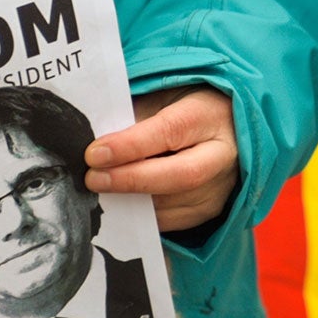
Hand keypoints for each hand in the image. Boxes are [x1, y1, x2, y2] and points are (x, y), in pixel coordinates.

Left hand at [84, 87, 238, 232]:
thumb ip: (135, 117)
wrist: (224, 128)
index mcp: (209, 114)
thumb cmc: (185, 109)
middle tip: (94, 179)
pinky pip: (172, 220)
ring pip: (174, 203)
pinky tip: (123, 201)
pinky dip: (142, 213)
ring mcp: (221, 186)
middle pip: (182, 175)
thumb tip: (99, 147)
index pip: (171, 131)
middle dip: (132, 180)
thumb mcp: (162, 98)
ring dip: (132, 200)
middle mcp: (223, 153)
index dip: (131, 145)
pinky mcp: (211, 209)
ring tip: (101, 190)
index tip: (95, 154)